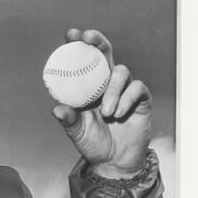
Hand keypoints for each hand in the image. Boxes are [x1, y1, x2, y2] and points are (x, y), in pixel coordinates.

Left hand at [52, 29, 151, 177]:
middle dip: (97, 41)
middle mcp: (106, 84)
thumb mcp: (78, 133)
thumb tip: (57, 109)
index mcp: (89, 87)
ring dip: (112, 90)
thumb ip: (69, 121)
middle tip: (88, 39)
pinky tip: (119, 115)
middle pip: (105, 52)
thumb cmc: (94, 144)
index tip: (70, 35)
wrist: (115, 162)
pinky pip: (136, 88)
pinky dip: (126, 99)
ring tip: (107, 113)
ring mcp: (125, 89)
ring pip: (121, 72)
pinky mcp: (141, 99)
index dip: (78, 44)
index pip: (84, 61)